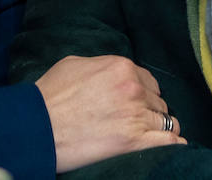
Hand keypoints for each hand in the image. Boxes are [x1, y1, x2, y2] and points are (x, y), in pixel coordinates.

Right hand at [35, 55, 185, 171]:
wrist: (37, 126)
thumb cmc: (49, 95)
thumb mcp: (74, 64)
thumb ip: (101, 65)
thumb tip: (112, 72)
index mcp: (121, 67)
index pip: (148, 81)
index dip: (144, 93)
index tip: (137, 103)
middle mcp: (133, 88)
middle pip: (157, 101)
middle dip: (150, 110)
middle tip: (136, 120)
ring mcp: (136, 115)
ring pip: (166, 121)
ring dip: (161, 127)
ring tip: (154, 135)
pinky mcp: (134, 141)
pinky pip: (168, 142)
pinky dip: (172, 145)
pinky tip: (174, 146)